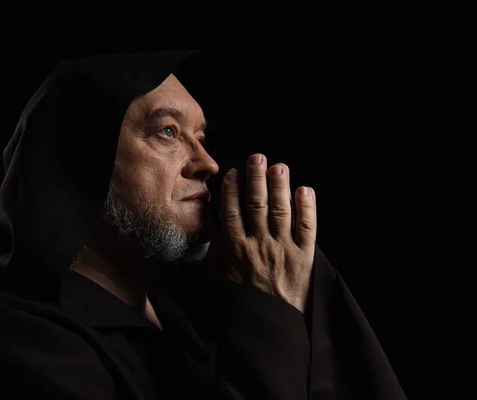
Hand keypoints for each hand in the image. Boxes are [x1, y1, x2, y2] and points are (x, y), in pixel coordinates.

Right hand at [206, 153, 316, 312]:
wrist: (267, 328)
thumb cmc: (241, 303)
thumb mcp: (218, 281)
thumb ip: (217, 253)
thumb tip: (218, 228)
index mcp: (237, 250)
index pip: (233, 212)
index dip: (232, 191)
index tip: (233, 173)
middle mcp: (260, 245)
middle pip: (257, 204)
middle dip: (256, 179)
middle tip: (257, 157)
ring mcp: (283, 249)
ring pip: (281, 211)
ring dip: (279, 186)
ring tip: (278, 166)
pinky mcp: (303, 257)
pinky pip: (307, 228)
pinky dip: (307, 208)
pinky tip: (304, 190)